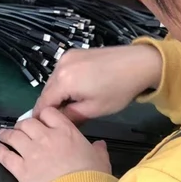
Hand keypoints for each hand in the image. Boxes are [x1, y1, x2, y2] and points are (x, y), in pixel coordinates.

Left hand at [0, 108, 111, 181]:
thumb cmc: (92, 177)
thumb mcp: (100, 159)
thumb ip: (98, 149)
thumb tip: (99, 144)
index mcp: (65, 131)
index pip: (48, 112)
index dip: (42, 116)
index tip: (41, 121)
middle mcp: (45, 137)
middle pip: (27, 123)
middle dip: (23, 125)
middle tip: (21, 130)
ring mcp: (31, 152)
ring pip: (13, 136)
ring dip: (7, 134)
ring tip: (3, 135)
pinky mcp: (21, 169)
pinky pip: (5, 156)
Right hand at [33, 44, 162, 121]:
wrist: (138, 64)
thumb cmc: (118, 90)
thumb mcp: (94, 110)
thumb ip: (70, 117)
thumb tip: (56, 123)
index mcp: (64, 80)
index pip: (43, 103)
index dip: (42, 118)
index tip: (46, 129)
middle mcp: (60, 65)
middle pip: (47, 91)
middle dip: (53, 105)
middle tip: (64, 119)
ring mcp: (66, 57)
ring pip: (53, 82)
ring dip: (59, 94)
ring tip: (74, 104)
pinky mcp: (74, 53)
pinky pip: (61, 72)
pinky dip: (65, 83)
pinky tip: (79, 89)